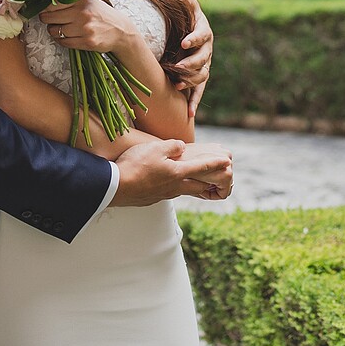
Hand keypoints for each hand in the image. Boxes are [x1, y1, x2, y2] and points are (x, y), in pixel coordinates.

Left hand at [38, 0, 140, 58]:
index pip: (54, 2)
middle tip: (47, 20)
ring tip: (57, 29)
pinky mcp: (87, 42)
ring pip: (55, 31)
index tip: (43, 9)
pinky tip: (64, 37)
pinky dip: (60, 40)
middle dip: (45, 19)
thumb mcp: (90, 1)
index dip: (45, 7)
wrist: (121, 31)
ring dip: (53, 31)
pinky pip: (64, 42)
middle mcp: (83, 13)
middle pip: (50, 17)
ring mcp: (85, 28)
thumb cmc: (102, 15)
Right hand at [109, 139, 232, 205]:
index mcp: (178, 173)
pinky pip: (168, 192)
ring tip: (190, 178)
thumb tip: (181, 147)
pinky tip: (165, 182)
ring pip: (183, 190)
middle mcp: (174, 186)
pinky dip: (172, 187)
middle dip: (208, 182)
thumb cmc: (136, 165)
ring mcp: (164, 194)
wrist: (116, 187)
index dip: (216, 164)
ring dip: (190, 184)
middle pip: (197, 186)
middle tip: (214, 178)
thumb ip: (172, 146)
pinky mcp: (153, 198)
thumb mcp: (155, 148)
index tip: (228, 162)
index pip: (202, 167)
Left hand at [175, 0, 212, 98]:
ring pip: (201, 76)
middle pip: (202, 59)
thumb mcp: (186, 6)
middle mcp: (207, 49)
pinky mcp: (200, 77)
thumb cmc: (186, 16)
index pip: (201, 35)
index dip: (193, 39)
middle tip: (177, 67)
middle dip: (190, 64)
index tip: (183, 42)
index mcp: (204, 31)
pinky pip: (199, 91)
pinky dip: (194, 102)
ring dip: (190, 82)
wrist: (190, 29)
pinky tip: (189, 114)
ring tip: (177, 85)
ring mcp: (205, 64)